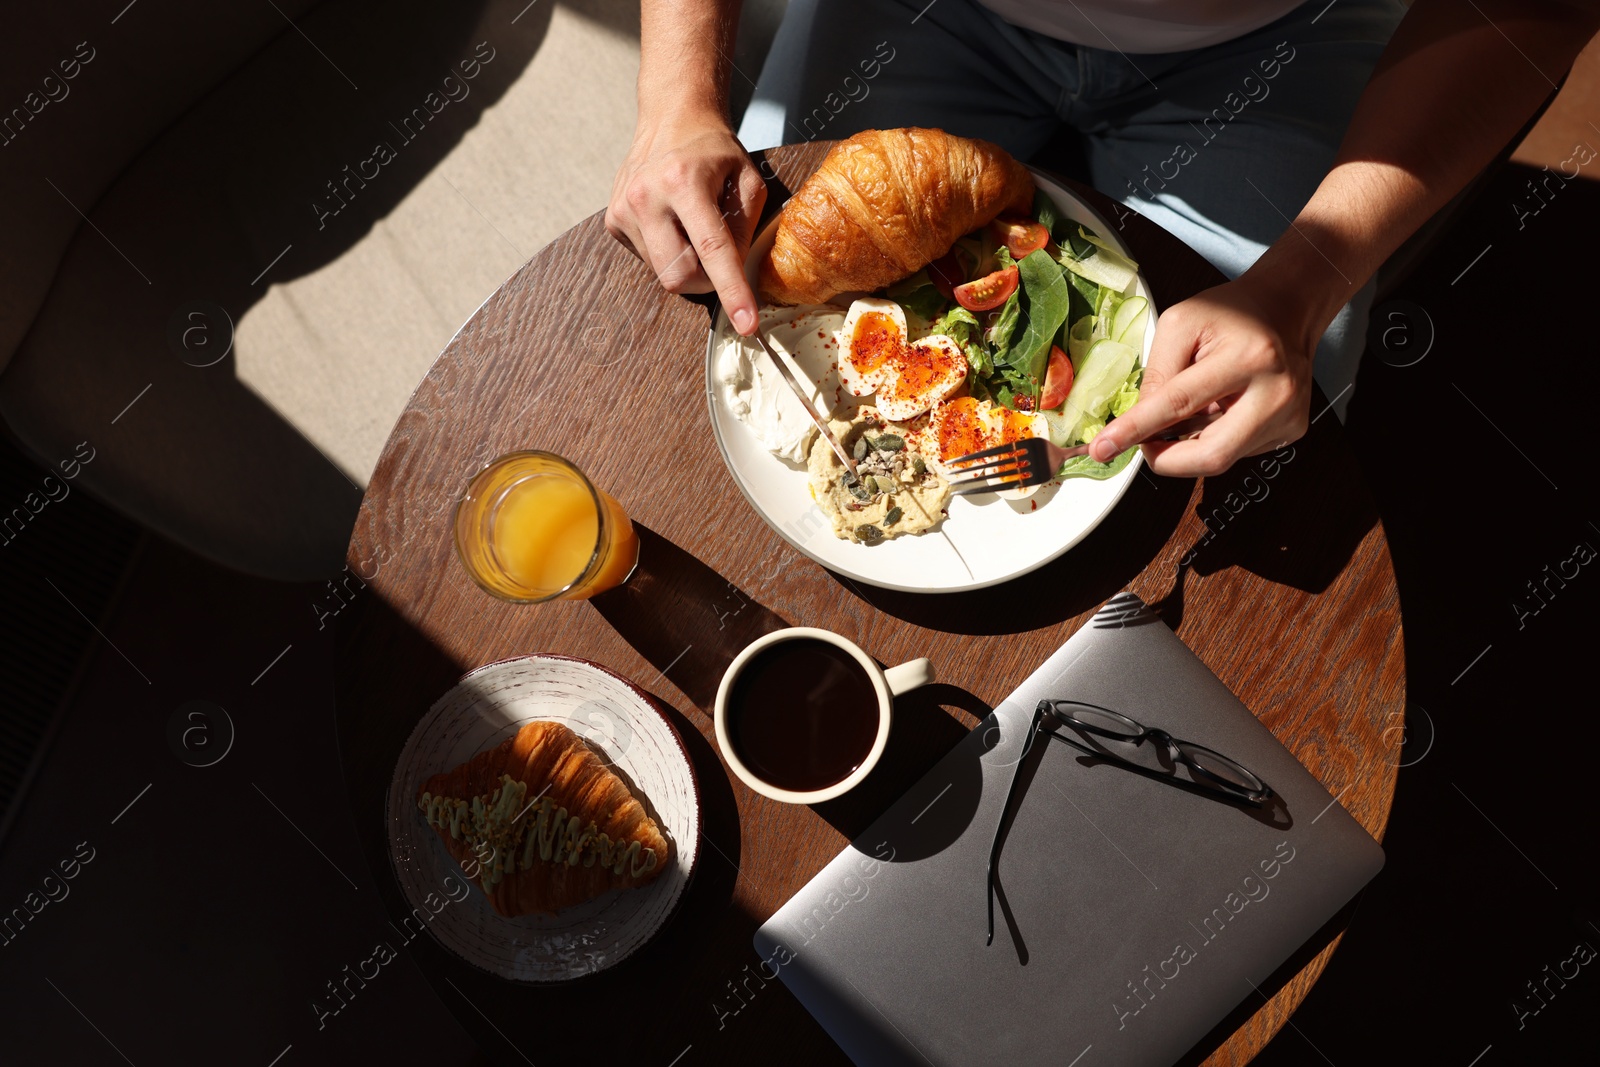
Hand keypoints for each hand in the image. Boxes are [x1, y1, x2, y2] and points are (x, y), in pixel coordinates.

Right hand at [605, 112, 767, 334]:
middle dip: (707, 282)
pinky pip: (648, 259)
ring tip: (692, 223)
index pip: (711, 249)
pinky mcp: (614, 221)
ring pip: (663, 272)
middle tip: (722, 261)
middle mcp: (646, 197)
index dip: (731, 291)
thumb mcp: (747, 180)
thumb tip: (737, 272)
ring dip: (687, 262)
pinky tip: (671, 221)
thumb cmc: (714, 150)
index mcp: (683, 182)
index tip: (746, 324)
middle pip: (679, 275)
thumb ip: (747, 227)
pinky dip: (668, 250)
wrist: (671, 119)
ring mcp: (623, 210)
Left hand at [1088, 276, 1320, 476]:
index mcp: (1248, 357)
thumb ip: (1157, 373)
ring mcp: (1287, 417)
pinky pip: (1236, 451)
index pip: (1179, 404)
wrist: (1283, 311)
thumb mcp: (1180, 324)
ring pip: (1220, 458)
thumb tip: (1138, 424)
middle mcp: (1276, 392)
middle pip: (1210, 455)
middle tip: (1142, 445)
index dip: (1136, 430)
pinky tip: (1215, 410)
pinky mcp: (1290, 431)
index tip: (1103, 448)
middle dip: (1165, 459)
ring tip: (1190, 409)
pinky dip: (1212, 438)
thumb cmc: (1231, 313)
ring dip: (1189, 444)